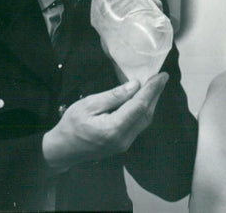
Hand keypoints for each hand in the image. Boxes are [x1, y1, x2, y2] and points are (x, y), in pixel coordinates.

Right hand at [41, 73, 167, 169]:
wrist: (63, 150)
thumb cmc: (72, 124)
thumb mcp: (89, 104)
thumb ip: (114, 96)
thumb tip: (135, 85)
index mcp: (114, 128)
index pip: (139, 106)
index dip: (152, 90)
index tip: (161, 76)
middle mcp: (124, 139)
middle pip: (146, 114)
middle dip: (155, 94)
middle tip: (162, 77)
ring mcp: (125, 144)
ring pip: (145, 121)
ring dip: (152, 102)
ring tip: (156, 86)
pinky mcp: (123, 144)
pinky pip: (139, 125)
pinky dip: (144, 110)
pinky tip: (145, 100)